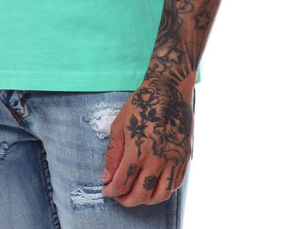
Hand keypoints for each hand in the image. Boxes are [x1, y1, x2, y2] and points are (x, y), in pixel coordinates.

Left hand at [101, 76, 192, 206]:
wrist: (170, 89)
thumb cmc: (142, 103)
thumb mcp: (119, 124)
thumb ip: (113, 153)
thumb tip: (107, 176)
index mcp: (138, 151)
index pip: (122, 183)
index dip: (111, 191)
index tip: (106, 190)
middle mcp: (157, 159)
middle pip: (140, 195)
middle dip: (126, 200)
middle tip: (119, 196)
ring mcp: (173, 160)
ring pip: (160, 195)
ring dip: (146, 200)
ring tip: (137, 194)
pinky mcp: (184, 157)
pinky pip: (175, 185)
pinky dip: (163, 191)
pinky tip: (154, 185)